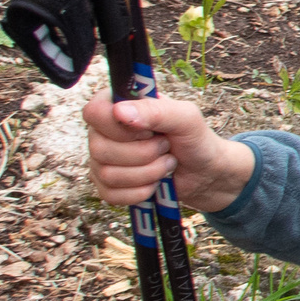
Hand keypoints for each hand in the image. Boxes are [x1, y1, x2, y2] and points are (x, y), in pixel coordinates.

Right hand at [83, 95, 255, 212]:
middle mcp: (102, 132)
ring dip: (148, 173)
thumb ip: (156, 109)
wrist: (205, 172)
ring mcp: (101, 160)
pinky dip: (141, 192)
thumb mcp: (186, 117)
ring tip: (166, 163)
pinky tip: (156, 182)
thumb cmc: (194, 138)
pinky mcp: (107, 186)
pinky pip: (111, 195)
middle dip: (144, 153)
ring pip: (107, 174)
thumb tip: (119, 111)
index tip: (150, 131)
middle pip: (100, 148)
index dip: (122, 128)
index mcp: (116, 105)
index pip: (94, 112)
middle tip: (166, 147)